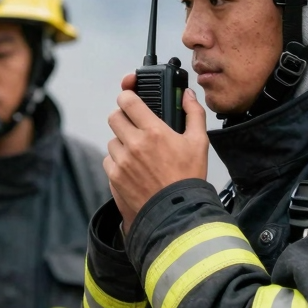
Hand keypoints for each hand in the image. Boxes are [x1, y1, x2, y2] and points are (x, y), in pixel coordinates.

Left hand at [105, 76, 208, 232]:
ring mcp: (122, 161)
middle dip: (123, 118)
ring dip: (121, 142)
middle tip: (134, 126)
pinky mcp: (114, 177)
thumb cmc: (188, 178)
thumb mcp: (199, 142)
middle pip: (114, 117)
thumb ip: (193, 113)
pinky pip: (108, 160)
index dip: (126, 96)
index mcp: (154, 131)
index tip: (130, 98)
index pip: (127, 100)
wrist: (176, 212)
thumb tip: (188, 95)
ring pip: (111, 140)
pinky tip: (133, 168)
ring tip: (138, 153)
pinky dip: (117, 162)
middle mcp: (134, 144)